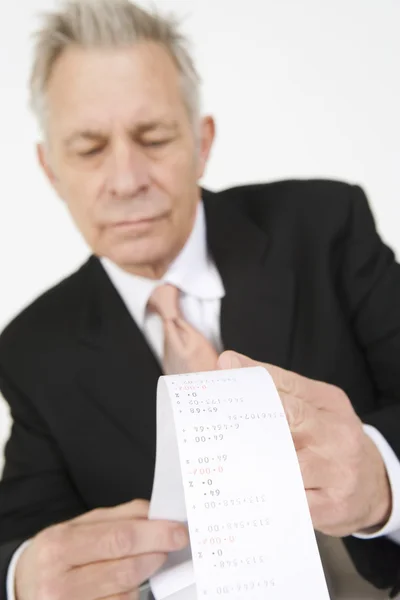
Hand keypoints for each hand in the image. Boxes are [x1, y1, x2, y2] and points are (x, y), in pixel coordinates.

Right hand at [15, 499, 187, 599]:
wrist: (25, 585)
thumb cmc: (56, 553)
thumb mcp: (77, 526)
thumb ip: (117, 517)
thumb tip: (155, 513)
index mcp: (59, 546)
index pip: (118, 538)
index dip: (154, 534)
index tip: (177, 530)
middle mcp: (60, 583)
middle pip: (126, 567)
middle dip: (157, 552)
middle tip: (174, 541)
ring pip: (127, 591)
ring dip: (146, 573)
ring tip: (150, 558)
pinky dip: (132, 593)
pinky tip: (130, 582)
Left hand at [218, 351, 391, 536]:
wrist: (373, 485)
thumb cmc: (331, 441)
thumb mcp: (315, 407)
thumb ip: (276, 388)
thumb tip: (229, 362)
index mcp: (330, 402)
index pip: (288, 384)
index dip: (253, 376)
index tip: (224, 366)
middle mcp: (337, 433)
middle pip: (287, 417)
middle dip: (249, 415)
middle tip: (216, 415)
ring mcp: (338, 470)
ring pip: (286, 462)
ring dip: (252, 458)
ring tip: (223, 454)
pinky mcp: (332, 505)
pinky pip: (291, 499)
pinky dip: (267, 495)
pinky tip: (245, 490)